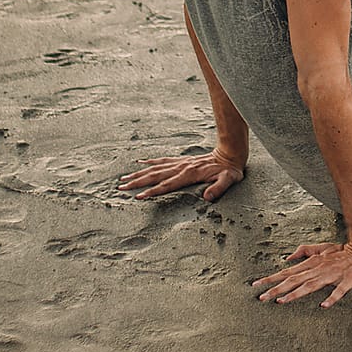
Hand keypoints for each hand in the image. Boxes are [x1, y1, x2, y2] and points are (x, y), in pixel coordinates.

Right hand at [116, 148, 245, 202]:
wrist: (230, 153)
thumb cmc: (230, 170)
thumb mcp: (229, 180)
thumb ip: (219, 188)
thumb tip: (208, 197)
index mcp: (190, 174)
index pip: (167, 185)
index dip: (153, 191)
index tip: (139, 196)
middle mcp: (182, 168)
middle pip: (155, 175)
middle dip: (137, 182)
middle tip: (121, 187)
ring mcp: (180, 163)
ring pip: (155, 168)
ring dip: (139, 173)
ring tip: (124, 178)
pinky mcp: (181, 161)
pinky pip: (162, 161)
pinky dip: (150, 162)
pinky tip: (140, 163)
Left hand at [250, 239, 351, 307]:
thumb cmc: (344, 252)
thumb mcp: (323, 248)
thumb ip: (305, 251)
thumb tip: (288, 258)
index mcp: (313, 263)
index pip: (288, 272)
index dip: (272, 278)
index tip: (256, 285)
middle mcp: (319, 269)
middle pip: (295, 279)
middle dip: (277, 287)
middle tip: (261, 296)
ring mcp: (333, 275)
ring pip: (312, 285)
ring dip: (296, 293)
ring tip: (282, 301)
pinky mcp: (348, 280)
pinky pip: (339, 290)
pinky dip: (331, 297)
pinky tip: (324, 305)